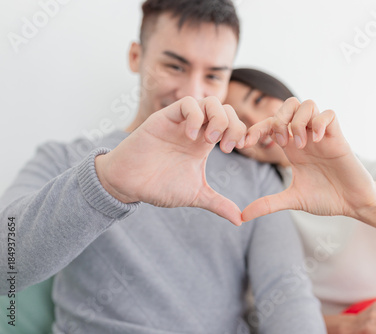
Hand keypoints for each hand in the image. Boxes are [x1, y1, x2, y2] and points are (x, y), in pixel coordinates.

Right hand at [95, 96, 246, 225]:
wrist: (129, 184)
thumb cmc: (159, 186)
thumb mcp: (195, 195)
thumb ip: (218, 203)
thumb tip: (240, 220)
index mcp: (205, 142)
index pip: (233, 124)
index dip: (241, 132)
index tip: (240, 149)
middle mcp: (196, 129)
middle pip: (226, 109)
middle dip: (234, 125)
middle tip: (226, 148)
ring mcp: (181, 122)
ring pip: (210, 101)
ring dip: (218, 118)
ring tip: (211, 141)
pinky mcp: (165, 118)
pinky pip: (187, 103)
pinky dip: (195, 116)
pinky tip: (191, 137)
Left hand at [241, 98, 375, 221]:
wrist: (353, 203)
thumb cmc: (326, 198)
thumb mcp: (292, 199)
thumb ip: (268, 204)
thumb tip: (242, 216)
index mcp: (292, 147)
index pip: (270, 124)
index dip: (255, 129)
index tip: (245, 144)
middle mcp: (305, 137)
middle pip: (288, 104)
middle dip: (279, 117)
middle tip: (281, 141)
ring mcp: (322, 135)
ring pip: (307, 104)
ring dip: (299, 120)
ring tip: (301, 144)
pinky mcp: (338, 137)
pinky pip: (329, 114)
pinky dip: (319, 123)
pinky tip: (316, 141)